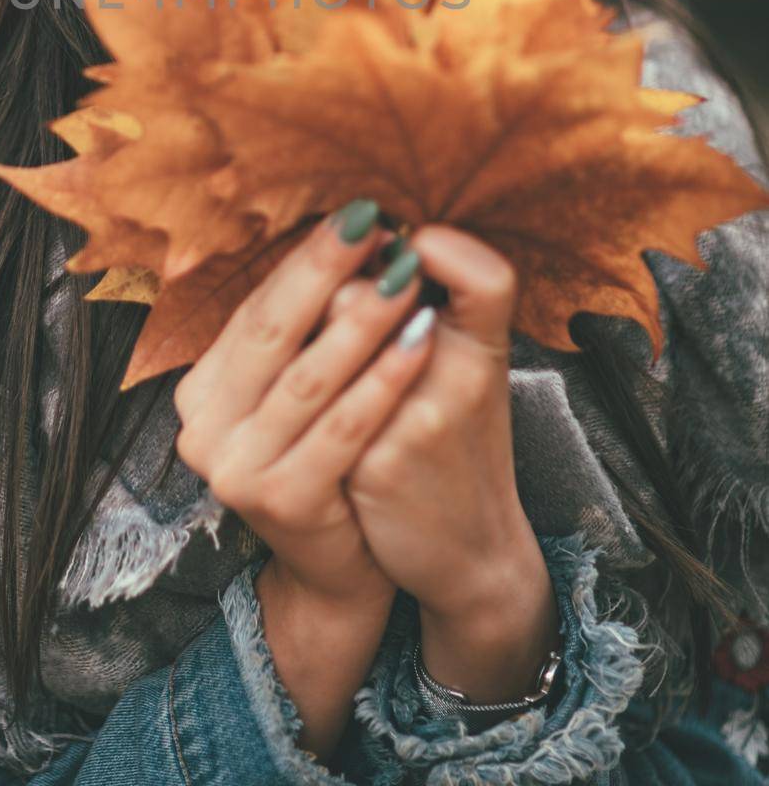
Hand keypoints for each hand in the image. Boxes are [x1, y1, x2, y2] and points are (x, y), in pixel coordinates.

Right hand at [171, 201, 439, 609]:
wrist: (340, 570)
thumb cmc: (328, 461)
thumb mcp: (303, 390)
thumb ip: (306, 328)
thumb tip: (347, 232)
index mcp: (202, 390)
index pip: (257, 309)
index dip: (307, 260)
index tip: (357, 214)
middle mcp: (202, 427)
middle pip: (273, 332)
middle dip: (326, 271)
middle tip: (375, 222)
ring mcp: (233, 468)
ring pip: (308, 378)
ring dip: (361, 319)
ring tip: (406, 274)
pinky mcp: (277, 500)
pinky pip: (342, 426)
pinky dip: (383, 379)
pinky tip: (421, 340)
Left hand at [337, 223, 536, 619]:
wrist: (470, 549)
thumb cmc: (455, 438)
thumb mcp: (463, 367)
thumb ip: (423, 304)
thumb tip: (346, 245)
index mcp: (489, 347)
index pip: (488, 276)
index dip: (448, 249)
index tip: (405, 239)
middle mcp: (464, 377)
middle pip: (376, 294)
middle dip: (339, 286)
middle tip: (334, 298)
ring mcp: (420, 419)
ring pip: (338, 340)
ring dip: (312, 331)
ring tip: (309, 344)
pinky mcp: (376, 461)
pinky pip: (316, 399)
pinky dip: (300, 393)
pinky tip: (300, 401)